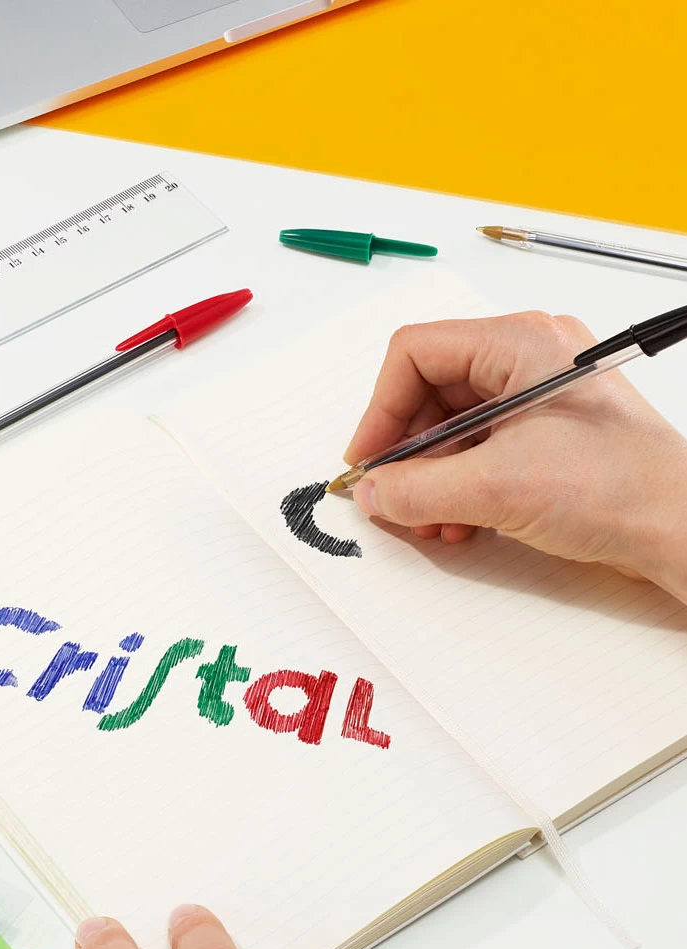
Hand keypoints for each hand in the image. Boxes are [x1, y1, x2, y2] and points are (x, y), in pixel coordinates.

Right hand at [344, 312, 686, 602]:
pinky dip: (456, 485)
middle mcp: (525, 359)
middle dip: (406, 452)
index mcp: (518, 343)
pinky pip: (476, 448)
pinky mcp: (542, 433)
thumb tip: (372, 492)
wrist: (681, 529)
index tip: (368, 458)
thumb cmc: (620, 487)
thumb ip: (416, 489)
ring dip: (429, 477)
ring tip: (430, 519)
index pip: (415, 354)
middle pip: (428, 393)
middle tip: (392, 495)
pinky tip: (458, 521)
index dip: (381, 409)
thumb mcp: (496, 487)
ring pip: (449, 427)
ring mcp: (535, 396)